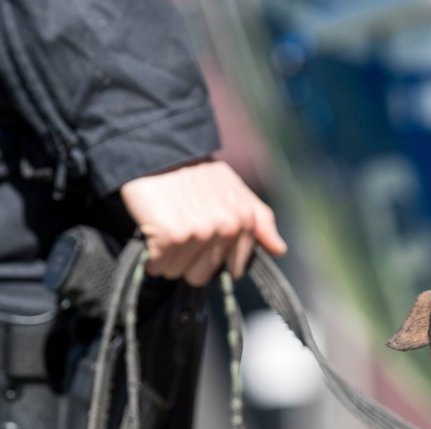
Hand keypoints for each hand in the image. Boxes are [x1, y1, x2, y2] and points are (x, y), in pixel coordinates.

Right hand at [119, 160, 286, 285]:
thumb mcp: (236, 189)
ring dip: (166, 259)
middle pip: (200, 276)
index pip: (231, 268)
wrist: (159, 151)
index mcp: (243, 220)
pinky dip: (150, 258)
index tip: (199, 239)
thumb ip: (260, 221)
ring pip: (177, 272)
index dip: (210, 258)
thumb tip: (280, 250)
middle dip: (186, 261)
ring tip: (164, 230)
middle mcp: (224, 228)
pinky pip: (158, 266)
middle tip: (177, 233)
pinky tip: (151, 237)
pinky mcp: (171, 236)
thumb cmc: (196, 172)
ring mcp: (198, 233)